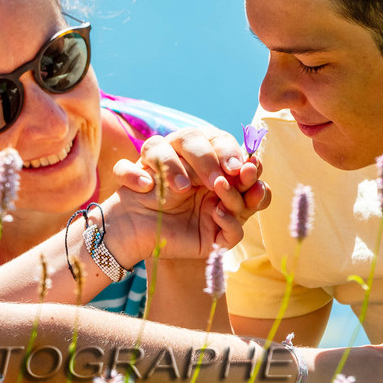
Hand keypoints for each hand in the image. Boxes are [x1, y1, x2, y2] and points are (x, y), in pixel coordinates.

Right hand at [109, 127, 271, 263]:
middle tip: (218, 183)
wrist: (149, 246)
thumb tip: (258, 189)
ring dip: (173, 165)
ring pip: (159, 144)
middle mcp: (179, 159)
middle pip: (192, 136)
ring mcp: (151, 166)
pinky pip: (125, 168)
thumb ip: (242, 212)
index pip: (221, 143)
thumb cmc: (186, 234)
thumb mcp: (220, 231)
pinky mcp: (128, 177)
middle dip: (209, 159)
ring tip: (182, 190)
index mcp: (206, 165)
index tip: (244, 171)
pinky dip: (134, 175)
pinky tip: (146, 188)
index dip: (233, 152)